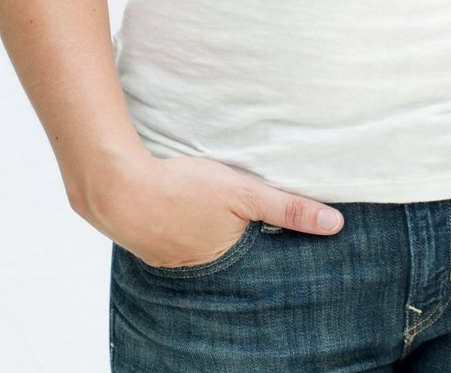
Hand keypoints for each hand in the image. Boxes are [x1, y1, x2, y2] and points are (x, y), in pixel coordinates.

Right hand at [80, 152, 343, 268]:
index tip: (264, 218)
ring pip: (195, 241)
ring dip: (201, 226)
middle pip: (224, 247)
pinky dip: (175, 223)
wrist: (116, 185)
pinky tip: (176, 207)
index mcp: (222, 255)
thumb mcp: (246, 193)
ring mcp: (165, 255)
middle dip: (230, 230)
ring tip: (203, 204)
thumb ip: (289, 208)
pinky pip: (167, 235)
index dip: (260, 230)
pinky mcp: (141, 242)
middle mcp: (194, 264)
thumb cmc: (185, 187)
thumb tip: (335, 226)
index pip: (253, 247)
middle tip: (227, 204)